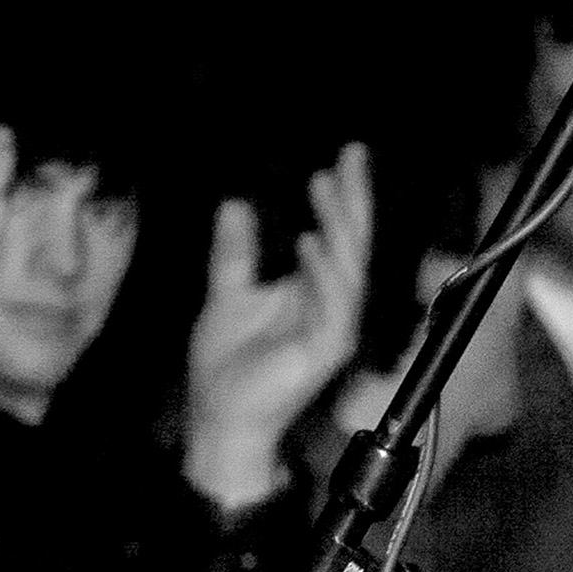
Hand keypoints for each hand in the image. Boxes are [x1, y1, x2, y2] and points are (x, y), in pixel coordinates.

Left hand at [187, 144, 374, 510]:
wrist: (220, 414)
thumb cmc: (227, 363)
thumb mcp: (227, 293)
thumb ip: (236, 252)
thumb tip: (235, 203)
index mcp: (315, 290)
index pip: (336, 236)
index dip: (341, 197)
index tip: (343, 157)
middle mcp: (333, 306)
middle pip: (351, 245)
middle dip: (351, 201)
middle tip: (349, 158)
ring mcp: (334, 328)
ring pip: (347, 269)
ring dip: (339, 227)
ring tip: (327, 186)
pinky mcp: (326, 350)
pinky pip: (333, 305)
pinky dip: (323, 272)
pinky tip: (311, 241)